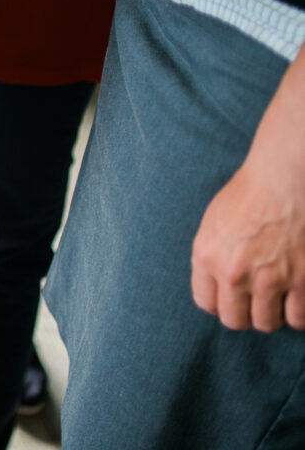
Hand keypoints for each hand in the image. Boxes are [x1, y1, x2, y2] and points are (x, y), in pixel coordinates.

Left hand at [191, 151, 304, 331]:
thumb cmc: (249, 194)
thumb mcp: (213, 224)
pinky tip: (299, 299)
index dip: (221, 303)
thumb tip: (217, 285)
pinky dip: (300, 314)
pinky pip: (300, 318)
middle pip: (235, 320)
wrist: (285, 179)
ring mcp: (270, 279)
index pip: (206, 303)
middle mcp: (234, 273)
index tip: (232, 299)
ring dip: (274, 314)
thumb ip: (211, 257)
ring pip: (268, 323)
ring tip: (279, 299)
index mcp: (207, 257)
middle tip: (256, 302)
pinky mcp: (303, 281)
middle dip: (245, 314)